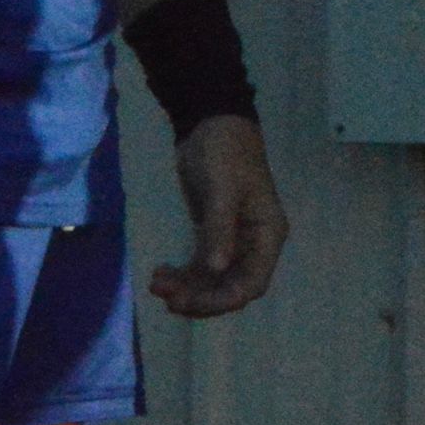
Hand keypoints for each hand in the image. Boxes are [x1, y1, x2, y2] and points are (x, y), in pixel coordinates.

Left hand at [151, 115, 288, 318]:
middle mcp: (254, 244)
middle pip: (231, 288)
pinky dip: (182, 276)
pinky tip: (161, 273)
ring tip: (157, 283)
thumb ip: (220, 229)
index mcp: (267, 234)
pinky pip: (200, 267)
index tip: (187, 301)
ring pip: (213, 281)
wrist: (212, 123)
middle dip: (199, 297)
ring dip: (186, 288)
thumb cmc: (224, 153)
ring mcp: (234, 241)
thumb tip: (215, 269)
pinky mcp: (213, 234)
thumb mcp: (221, 189)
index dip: (222, 300)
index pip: (252, 283)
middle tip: (165, 296)